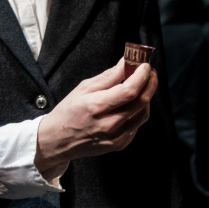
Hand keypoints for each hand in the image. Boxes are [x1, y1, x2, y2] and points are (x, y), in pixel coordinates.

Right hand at [35, 59, 158, 178]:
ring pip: (143, 114)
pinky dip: (139, 111)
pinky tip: (132, 104)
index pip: (129, 91)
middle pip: (141, 102)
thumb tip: (126, 62)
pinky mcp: (119, 144)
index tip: (145, 65)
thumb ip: (108, 76)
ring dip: (147, 97)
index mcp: (97, 107)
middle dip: (150, 83)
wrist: (58, 140)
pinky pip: (137, 125)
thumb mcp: (83, 88)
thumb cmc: (69, 111)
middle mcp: (108, 124)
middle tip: (149, 72)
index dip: (142, 76)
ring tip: (142, 86)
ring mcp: (115, 137)